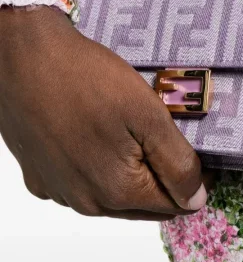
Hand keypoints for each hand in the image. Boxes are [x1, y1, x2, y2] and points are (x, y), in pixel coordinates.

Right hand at [0, 6, 209, 220]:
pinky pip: (81, 181)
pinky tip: (98, 137)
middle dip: (162, 180)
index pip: (173, 205)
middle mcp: (86, 201)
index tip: (199, 154)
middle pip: (142, 204)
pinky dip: (97, 167)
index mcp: (118, 191)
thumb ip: (176, 163)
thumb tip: (195, 200)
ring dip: (129, 174)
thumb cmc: (85, 79)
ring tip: (133, 134)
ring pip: (111, 196)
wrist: (25, 56)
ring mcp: (58, 189)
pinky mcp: (38, 173)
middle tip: (167, 138)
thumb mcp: (148, 115)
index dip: (193, 182)